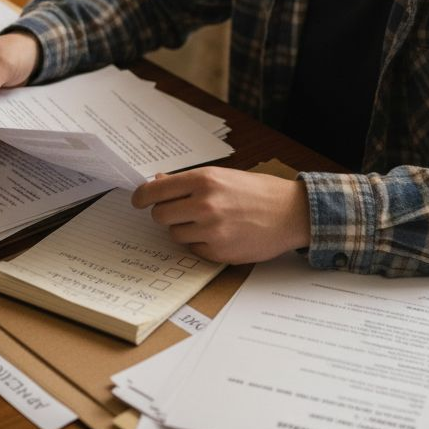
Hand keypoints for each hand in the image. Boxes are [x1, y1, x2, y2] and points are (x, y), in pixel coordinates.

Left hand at [130, 167, 310, 263]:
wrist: (291, 213)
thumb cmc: (257, 191)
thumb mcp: (222, 176)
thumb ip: (188, 181)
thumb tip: (156, 181)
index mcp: (204, 180)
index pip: (155, 191)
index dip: (141, 197)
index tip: (138, 201)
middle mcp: (205, 205)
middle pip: (160, 216)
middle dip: (166, 214)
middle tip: (179, 211)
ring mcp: (211, 231)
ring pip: (175, 235)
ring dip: (184, 230)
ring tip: (207, 222)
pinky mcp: (219, 252)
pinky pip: (193, 250)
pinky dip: (200, 244)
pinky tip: (220, 234)